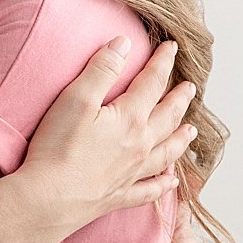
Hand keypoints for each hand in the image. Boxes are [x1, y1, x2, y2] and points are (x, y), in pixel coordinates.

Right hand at [16, 39, 198, 242]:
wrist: (51, 199)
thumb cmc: (59, 148)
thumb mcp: (76, 99)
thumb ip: (102, 69)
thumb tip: (124, 44)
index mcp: (130, 119)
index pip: (152, 83)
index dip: (163, 63)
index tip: (172, 48)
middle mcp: (139, 146)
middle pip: (167, 117)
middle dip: (179, 99)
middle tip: (190, 87)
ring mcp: (132, 173)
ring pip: (167, 153)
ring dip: (180, 139)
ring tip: (191, 131)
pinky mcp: (120, 196)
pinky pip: (151, 190)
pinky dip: (164, 185)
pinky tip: (171, 182)